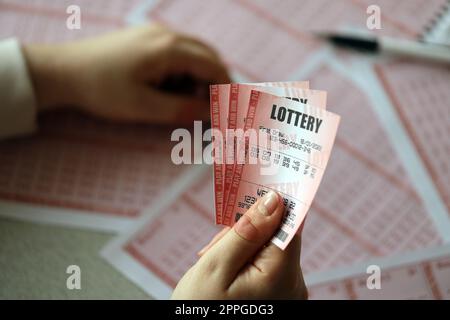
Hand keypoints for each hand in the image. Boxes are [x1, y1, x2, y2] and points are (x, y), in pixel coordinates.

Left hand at [22, 24, 229, 124]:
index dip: (226, 89)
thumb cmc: (103, 90)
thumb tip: (212, 114)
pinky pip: (177, 53)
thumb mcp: (144, 107)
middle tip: (211, 110)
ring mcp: (155, 34)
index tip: (232, 110)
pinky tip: (170, 89)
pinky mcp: (146, 39)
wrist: (63, 71)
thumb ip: (182, 110)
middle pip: (208, 56)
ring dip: (198, 78)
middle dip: (214, 84)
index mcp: (169, 49)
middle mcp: (167, 34)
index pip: (213, 66)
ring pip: (194, 54)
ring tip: (186, 103)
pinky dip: (183, 72)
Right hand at [171, 191, 307, 298]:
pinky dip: (246, 260)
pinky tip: (226, 269)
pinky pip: (267, 264)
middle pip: (276, 234)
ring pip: (269, 247)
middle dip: (247, 230)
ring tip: (215, 261)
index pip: (292, 222)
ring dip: (242, 245)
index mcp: (282, 274)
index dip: (276, 200)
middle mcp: (293, 283)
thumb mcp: (217, 267)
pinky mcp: (278, 293)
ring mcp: (287, 290)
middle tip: (216, 245)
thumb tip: (273, 200)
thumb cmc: (202, 310)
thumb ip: (247, 232)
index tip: (260, 185)